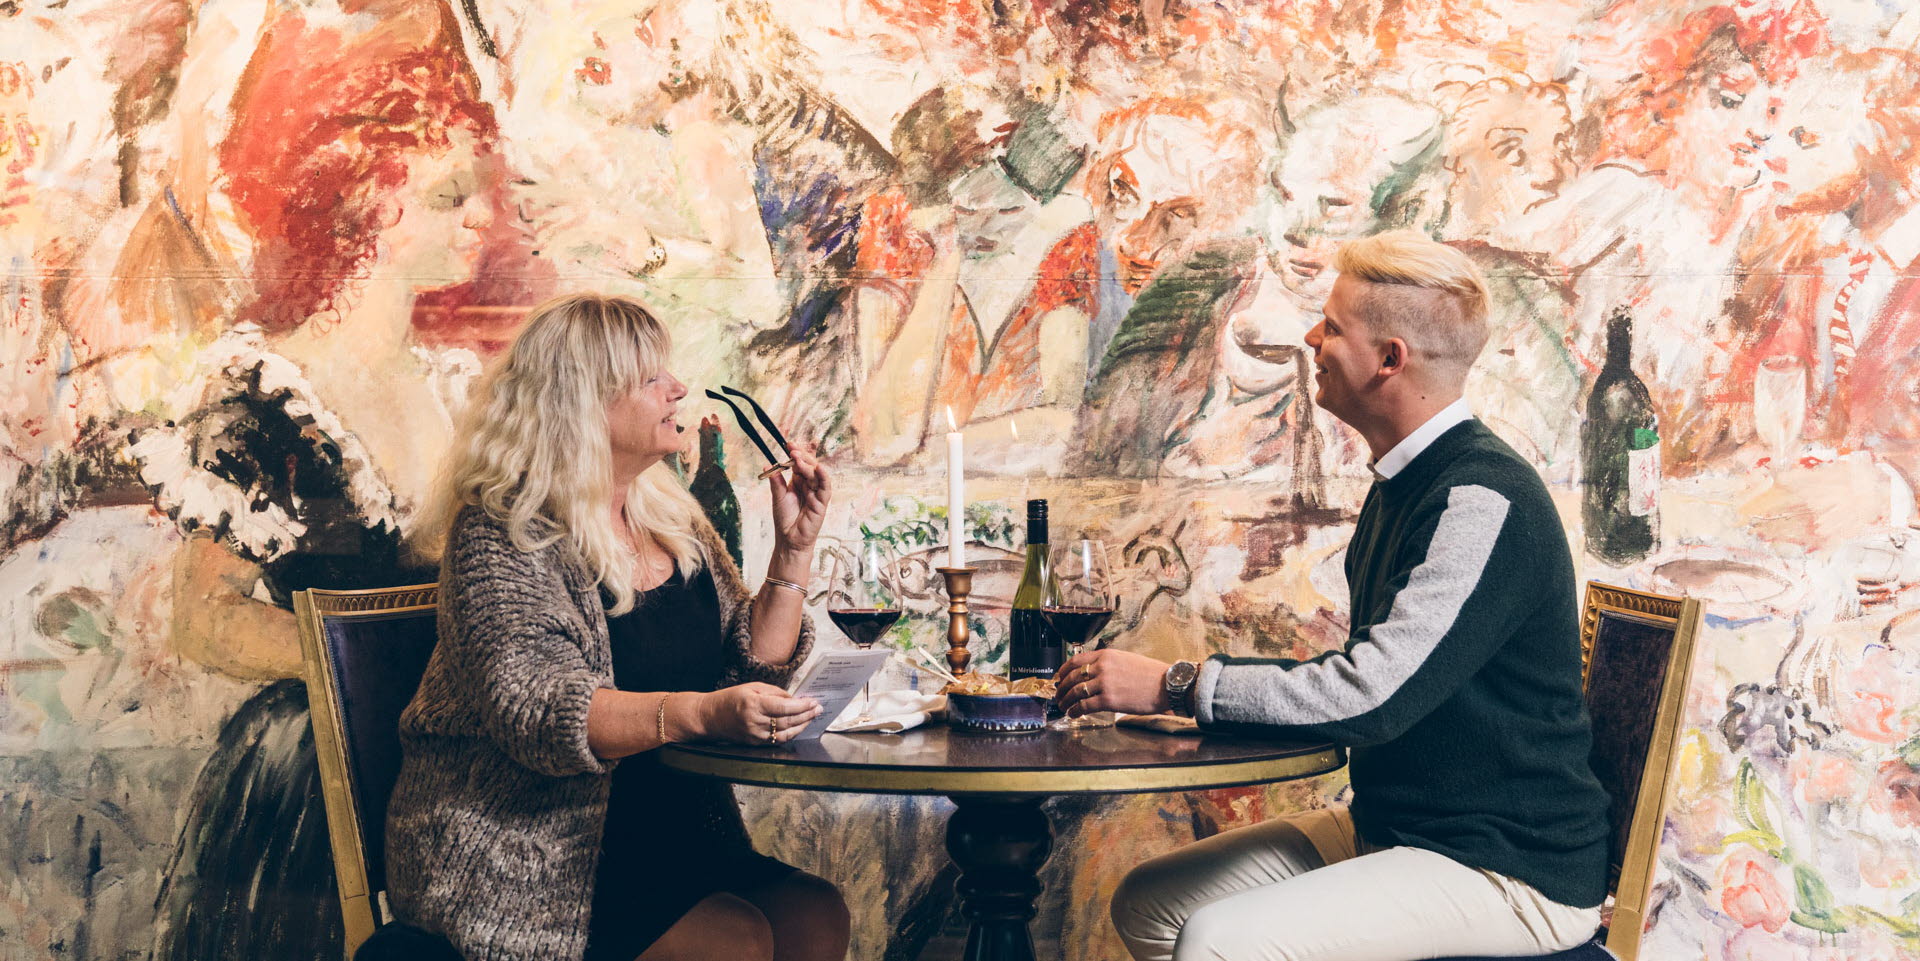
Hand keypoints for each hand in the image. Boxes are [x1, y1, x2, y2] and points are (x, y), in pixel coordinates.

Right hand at [697, 683, 822, 745]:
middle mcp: (754, 721)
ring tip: (812, 718)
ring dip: (802, 726)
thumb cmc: (730, 698)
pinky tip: (798, 727)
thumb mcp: (752, 687)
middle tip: (818, 709)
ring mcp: (754, 735)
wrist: (709, 717)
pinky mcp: (754, 743)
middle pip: (787, 721)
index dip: (801, 705)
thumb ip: (774, 692)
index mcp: (753, 704)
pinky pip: (777, 740)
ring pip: (785, 734)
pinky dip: (790, 734)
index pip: (783, 707)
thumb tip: (794, 698)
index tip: (813, 702)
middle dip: (806, 715)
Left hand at [770, 444, 830, 552]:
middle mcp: (809, 485)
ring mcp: (816, 492)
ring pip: (816, 473)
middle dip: (801, 455)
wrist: (789, 539)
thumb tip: (767, 465)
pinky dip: (823, 477)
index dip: (796, 453)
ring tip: (797, 458)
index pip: (799, 463)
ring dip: (808, 464)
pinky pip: (825, 487)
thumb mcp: (778, 496)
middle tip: (792, 449)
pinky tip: (818, 468)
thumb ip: (776, 481)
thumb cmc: (785, 519)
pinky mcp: (822, 502)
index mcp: (798, 482)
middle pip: (809, 465)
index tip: (788, 443)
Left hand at [1052, 649, 1173, 717]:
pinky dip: (1075, 710)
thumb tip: (1092, 672)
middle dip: (1061, 688)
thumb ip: (1107, 663)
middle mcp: (1102, 667)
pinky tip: (1073, 713)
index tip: (1059, 678)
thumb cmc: (1150, 674)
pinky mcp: (1109, 700)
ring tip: (1063, 706)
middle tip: (1058, 695)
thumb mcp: (1125, 659)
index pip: (1075, 660)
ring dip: (1066, 700)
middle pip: (1072, 677)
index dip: (1063, 671)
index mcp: (1106, 655)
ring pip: (1075, 692)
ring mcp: (1105, 683)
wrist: (1167, 685)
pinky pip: (1084, 705)